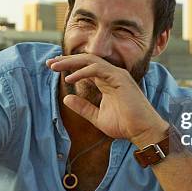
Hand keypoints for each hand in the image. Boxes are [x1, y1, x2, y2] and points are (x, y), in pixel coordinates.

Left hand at [46, 54, 168, 146]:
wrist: (142, 131)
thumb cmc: (124, 125)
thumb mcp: (97, 117)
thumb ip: (82, 107)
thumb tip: (66, 98)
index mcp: (106, 81)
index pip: (85, 67)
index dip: (68, 65)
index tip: (52, 67)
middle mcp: (111, 74)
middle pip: (86, 60)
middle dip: (66, 60)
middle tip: (49, 63)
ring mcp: (116, 74)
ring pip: (90, 60)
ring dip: (71, 62)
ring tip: (55, 66)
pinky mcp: (119, 78)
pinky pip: (97, 69)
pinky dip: (82, 71)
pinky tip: (70, 78)